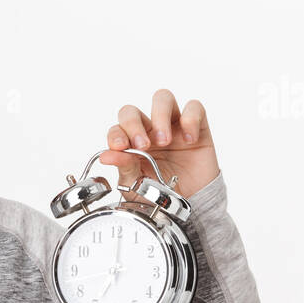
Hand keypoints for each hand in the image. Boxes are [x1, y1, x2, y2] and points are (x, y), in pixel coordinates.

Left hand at [98, 89, 220, 197]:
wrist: (190, 204)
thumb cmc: (160, 194)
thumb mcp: (137, 185)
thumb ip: (124, 167)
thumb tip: (107, 156)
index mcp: (130, 144)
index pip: (117, 128)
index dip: (116, 134)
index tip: (121, 147)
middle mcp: (148, 131)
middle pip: (133, 110)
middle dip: (134, 124)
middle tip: (143, 146)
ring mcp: (172, 126)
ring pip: (162, 98)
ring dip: (160, 117)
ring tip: (164, 141)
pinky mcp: (196, 126)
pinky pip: (194, 108)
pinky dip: (190, 120)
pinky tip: (188, 140)